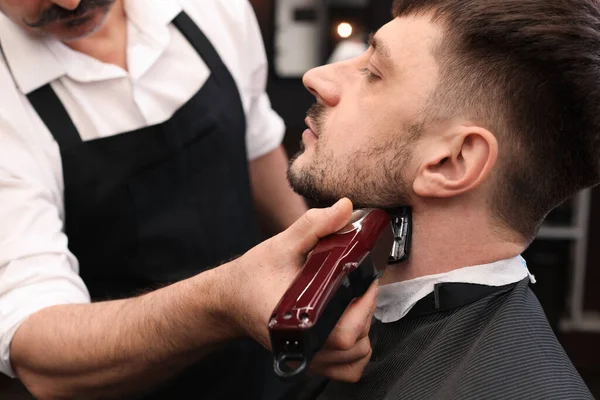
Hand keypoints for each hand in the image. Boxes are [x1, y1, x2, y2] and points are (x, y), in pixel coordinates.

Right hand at [221, 198, 376, 382]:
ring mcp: (305, 357)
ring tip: (356, 303)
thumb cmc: (253, 275)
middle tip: (363, 286)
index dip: (362, 309)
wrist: (231, 297)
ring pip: (353, 360)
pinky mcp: (308, 359)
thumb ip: (314, 225)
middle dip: (366, 312)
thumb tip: (345, 207)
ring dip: (364, 331)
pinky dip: (355, 351)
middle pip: (353, 346)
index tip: (366, 282)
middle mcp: (300, 345)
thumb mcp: (282, 244)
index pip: (341, 333)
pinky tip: (350, 323)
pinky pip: (344, 369)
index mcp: (294, 319)